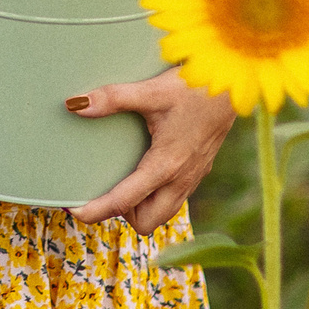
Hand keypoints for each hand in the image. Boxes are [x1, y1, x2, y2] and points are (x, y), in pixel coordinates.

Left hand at [68, 67, 236, 233]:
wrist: (235, 85)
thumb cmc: (195, 88)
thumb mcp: (151, 91)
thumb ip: (113, 98)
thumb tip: (75, 104)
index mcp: (166, 166)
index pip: (124, 203)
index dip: (95, 211)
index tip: (73, 211)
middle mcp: (181, 179)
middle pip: (146, 222)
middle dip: (122, 214)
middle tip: (105, 186)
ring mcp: (193, 177)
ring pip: (163, 214)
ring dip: (142, 207)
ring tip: (125, 179)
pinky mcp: (199, 169)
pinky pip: (175, 198)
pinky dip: (157, 195)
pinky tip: (148, 169)